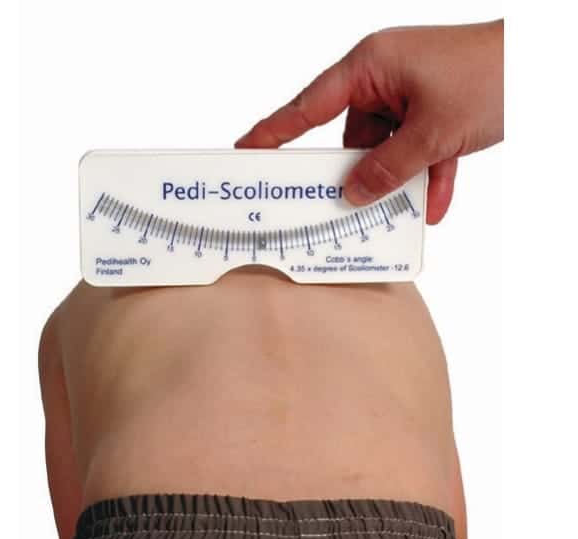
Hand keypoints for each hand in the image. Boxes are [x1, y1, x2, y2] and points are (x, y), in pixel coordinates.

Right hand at [235, 20, 503, 223]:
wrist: (549, 67)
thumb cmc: (494, 74)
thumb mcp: (434, 131)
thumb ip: (389, 168)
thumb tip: (354, 194)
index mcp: (372, 66)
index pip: (309, 105)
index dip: (274, 131)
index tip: (247, 151)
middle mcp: (385, 79)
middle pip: (350, 136)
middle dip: (352, 175)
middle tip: (331, 206)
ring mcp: (409, 96)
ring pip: (386, 150)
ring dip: (395, 182)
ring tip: (393, 214)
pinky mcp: (434, 113)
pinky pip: (418, 152)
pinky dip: (425, 178)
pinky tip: (432, 206)